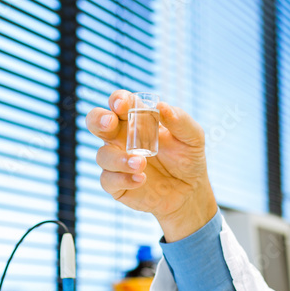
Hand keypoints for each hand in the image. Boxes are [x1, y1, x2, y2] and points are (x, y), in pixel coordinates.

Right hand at [86, 90, 217, 240]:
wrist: (190, 191)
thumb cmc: (188, 158)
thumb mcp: (193, 137)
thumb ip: (180, 121)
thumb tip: (162, 106)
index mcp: (137, 120)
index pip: (120, 103)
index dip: (118, 99)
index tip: (122, 104)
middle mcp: (122, 138)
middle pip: (97, 122)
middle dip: (98, 119)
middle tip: (110, 123)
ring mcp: (117, 161)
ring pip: (102, 155)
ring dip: (119, 158)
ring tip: (141, 163)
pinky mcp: (117, 184)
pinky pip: (108, 180)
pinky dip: (122, 179)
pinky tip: (141, 179)